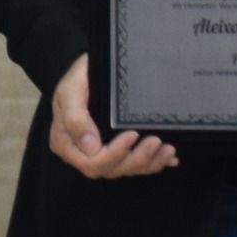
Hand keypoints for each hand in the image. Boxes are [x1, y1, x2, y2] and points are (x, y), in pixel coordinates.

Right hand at [45, 54, 176, 180]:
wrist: (92, 66)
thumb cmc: (78, 77)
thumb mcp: (70, 91)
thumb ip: (75, 118)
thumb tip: (90, 146)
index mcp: (67, 143)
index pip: (90, 163)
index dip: (113, 155)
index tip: (132, 135)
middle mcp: (83, 152)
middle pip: (111, 169)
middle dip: (136, 159)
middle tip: (156, 141)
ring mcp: (101, 151)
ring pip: (126, 169)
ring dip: (149, 163)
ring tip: (167, 149)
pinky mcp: (118, 149)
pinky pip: (136, 163)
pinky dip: (154, 163)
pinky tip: (170, 158)